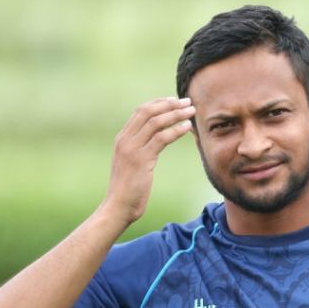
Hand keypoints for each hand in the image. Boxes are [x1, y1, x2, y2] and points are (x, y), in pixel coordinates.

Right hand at [102, 97, 194, 224]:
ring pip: (156, 122)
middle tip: (186, 101)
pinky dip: (176, 130)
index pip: (140, 111)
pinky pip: (161, 139)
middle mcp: (125, 140)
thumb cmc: (127, 190)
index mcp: (122, 139)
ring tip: (191, 112)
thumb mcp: (131, 164)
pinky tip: (187, 127)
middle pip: (148, 111)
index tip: (174, 100)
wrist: (118, 206)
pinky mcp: (141, 160)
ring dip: (176, 114)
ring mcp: (132, 149)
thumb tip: (154, 142)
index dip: (158, 103)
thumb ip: (139, 150)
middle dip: (169, 104)